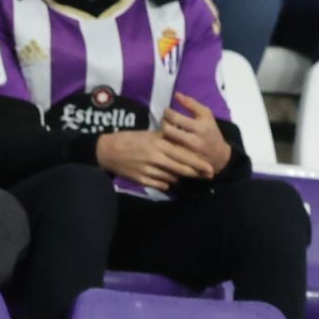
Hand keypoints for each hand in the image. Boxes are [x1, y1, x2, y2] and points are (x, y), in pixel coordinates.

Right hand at [95, 129, 216, 191]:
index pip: (182, 154)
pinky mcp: (142, 180)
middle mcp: (156, 158)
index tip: (210, 167)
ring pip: (172, 177)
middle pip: (181, 168)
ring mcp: (149, 170)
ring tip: (189, 177)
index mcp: (158, 144)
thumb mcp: (149, 135)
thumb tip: (182, 142)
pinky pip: (161, 184)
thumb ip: (165, 139)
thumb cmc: (130, 139)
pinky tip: (170, 181)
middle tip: (209, 176)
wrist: (108, 150)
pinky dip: (167, 183)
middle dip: (196, 172)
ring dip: (181, 177)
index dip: (197, 162)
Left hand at [160, 93, 232, 174]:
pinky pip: (168, 153)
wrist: (219, 156)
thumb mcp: (206, 115)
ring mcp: (188, 154)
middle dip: (163, 123)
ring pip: (166, 142)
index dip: (167, 112)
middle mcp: (194, 142)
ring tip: (166, 130)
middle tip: (164, 121)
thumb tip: (176, 94)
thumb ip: (191, 104)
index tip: (167, 111)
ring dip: (162, 135)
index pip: (175, 118)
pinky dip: (165, 145)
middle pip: (167, 131)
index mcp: (200, 127)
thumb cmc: (211, 131)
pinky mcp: (183, 163)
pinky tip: (167, 141)